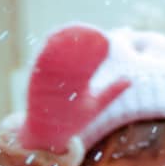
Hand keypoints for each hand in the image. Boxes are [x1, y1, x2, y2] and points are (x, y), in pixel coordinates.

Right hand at [21, 24, 126, 150]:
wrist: (49, 136)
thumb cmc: (72, 120)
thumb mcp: (95, 105)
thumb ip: (111, 92)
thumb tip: (130, 79)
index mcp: (78, 80)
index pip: (86, 59)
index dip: (93, 47)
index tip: (102, 35)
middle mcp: (63, 77)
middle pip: (70, 54)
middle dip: (76, 40)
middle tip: (85, 29)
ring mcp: (49, 81)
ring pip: (53, 58)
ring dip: (59, 44)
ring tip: (66, 32)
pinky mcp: (34, 86)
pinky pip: (38, 69)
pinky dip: (43, 56)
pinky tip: (48, 45)